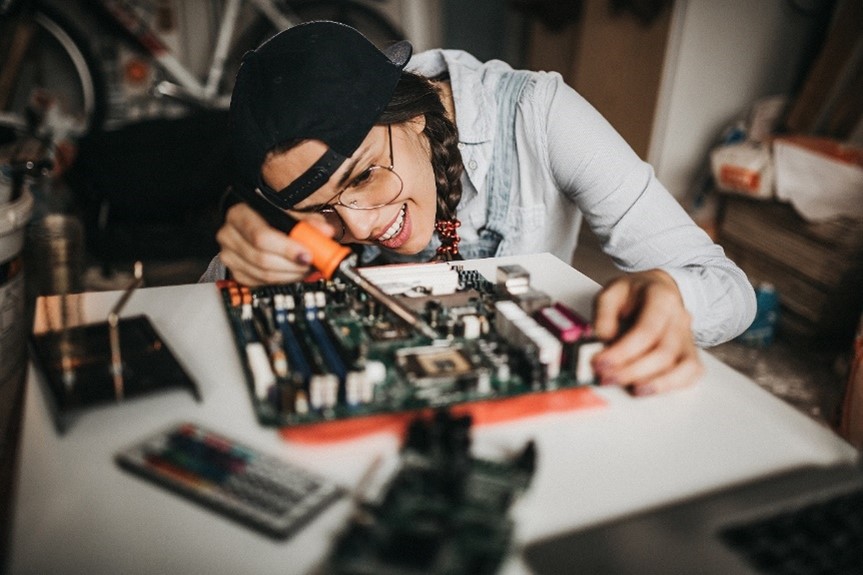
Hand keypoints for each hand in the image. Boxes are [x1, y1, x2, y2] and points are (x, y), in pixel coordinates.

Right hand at [216, 202, 335, 285]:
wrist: (255, 225)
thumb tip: (326, 232)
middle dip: (292, 265)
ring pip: (264, 274)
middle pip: (262, 258)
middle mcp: (229, 235)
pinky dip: (282, 280)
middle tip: (312, 264)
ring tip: (306, 267)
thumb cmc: (271, 217)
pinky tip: (293, 272)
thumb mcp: (289, 213)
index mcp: (239, 215)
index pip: (261, 236)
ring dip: (290, 274)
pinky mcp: (236, 273)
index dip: (286, 248)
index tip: (307, 254)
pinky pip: (261, 283)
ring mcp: (230, 256)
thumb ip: (308, 222)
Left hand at [591, 270, 702, 395]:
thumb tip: (603, 341)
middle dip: (632, 371)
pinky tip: (648, 389)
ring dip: (654, 383)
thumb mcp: (611, 293)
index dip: (623, 352)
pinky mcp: (690, 352)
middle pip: (664, 352)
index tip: (600, 363)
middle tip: (606, 378)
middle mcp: (680, 318)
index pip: (647, 331)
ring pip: (682, 366)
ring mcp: (688, 337)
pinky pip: (691, 373)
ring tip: (628, 390)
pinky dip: (672, 385)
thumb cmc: (632, 294)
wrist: (656, 289)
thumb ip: (603, 314)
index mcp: (661, 298)